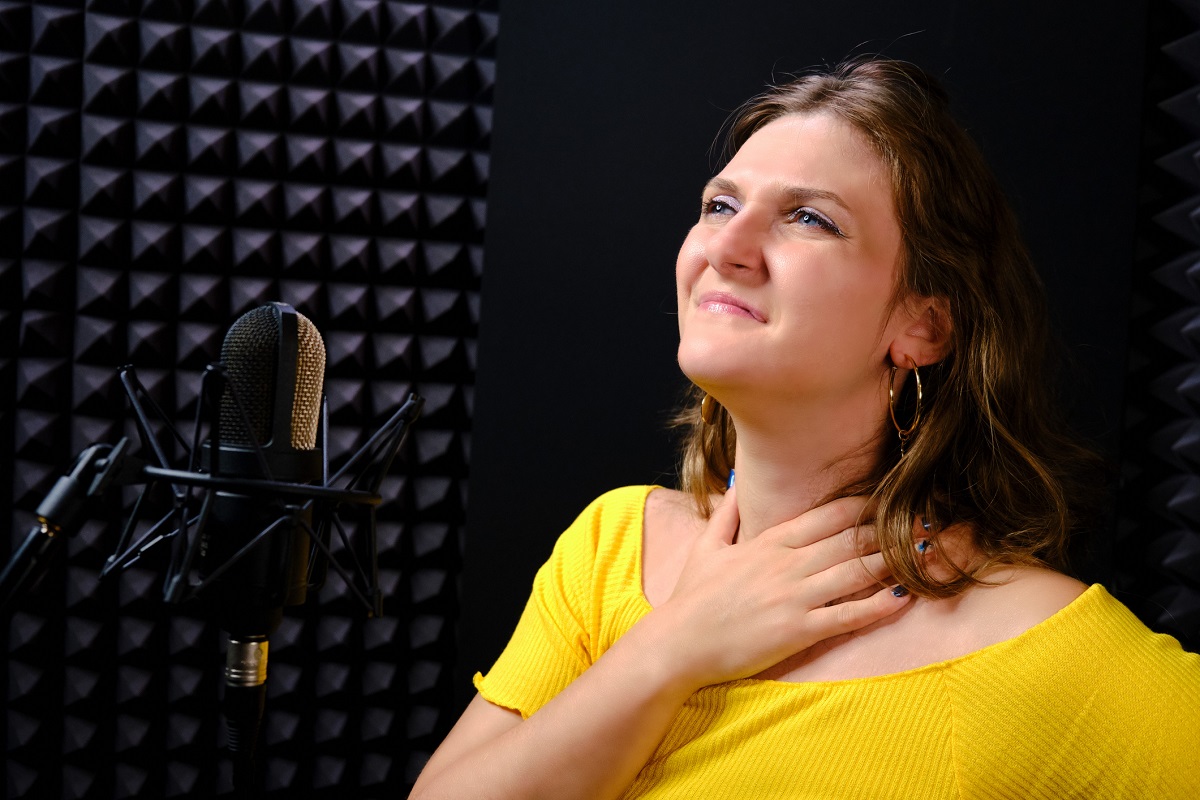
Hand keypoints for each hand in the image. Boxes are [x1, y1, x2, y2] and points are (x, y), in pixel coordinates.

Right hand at [646, 486, 910, 690]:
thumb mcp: (706, 546)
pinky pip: (847, 615)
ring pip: (855, 572)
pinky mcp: (798, 630)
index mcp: (769, 542)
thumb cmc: (691, 597)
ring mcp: (794, 597)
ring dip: (892, 560)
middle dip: (889, 528)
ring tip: (923, 551)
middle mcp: (787, 564)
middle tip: (922, 519)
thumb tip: (740, 483)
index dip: (862, 505)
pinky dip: (878, 605)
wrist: (678, 643)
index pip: (826, 516)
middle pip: (849, 539)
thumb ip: (728, 513)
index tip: (890, 496)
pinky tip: (903, 597)